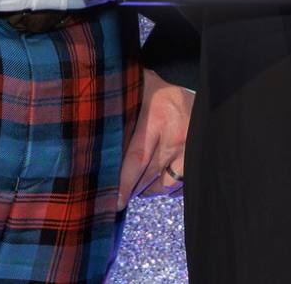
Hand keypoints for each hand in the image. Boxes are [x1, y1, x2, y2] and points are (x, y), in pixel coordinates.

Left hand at [119, 69, 192, 207]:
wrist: (205, 93)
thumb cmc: (161, 92)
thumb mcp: (140, 89)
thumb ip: (118, 103)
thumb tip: (85, 117)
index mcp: (158, 118)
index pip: (137, 159)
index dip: (124, 184)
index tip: (115, 201)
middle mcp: (176, 136)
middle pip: (149, 176)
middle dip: (133, 187)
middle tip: (120, 192)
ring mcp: (191, 150)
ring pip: (164, 185)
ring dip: (150, 188)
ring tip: (140, 181)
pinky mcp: (200, 160)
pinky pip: (180, 187)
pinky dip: (168, 188)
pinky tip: (160, 176)